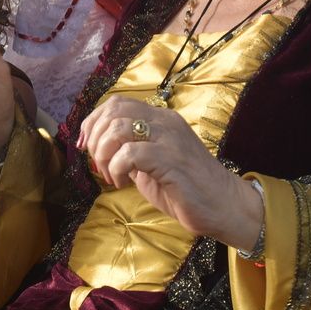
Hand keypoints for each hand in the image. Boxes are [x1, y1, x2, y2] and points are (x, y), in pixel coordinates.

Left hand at [78, 96, 260, 245]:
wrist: (225, 206)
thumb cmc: (188, 189)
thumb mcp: (153, 164)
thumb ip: (131, 151)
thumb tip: (98, 148)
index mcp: (161, 119)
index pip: (117, 103)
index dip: (93, 121)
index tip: (85, 146)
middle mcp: (165, 122)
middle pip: (113, 111)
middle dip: (95, 139)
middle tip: (98, 164)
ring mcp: (170, 139)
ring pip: (118, 128)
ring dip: (105, 155)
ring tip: (112, 175)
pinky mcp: (171, 160)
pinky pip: (130, 153)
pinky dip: (117, 168)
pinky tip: (123, 183)